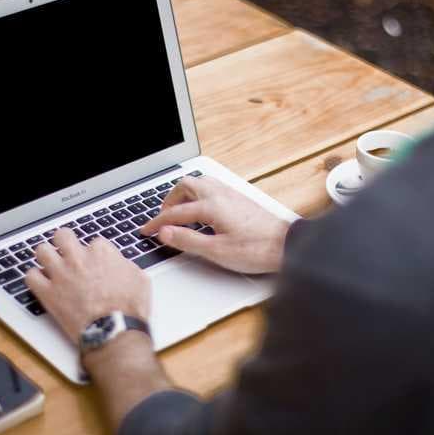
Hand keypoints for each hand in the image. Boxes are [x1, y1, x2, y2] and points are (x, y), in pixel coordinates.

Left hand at [24, 232, 149, 343]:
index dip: (93, 253)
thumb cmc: (128, 309)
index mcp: (102, 253)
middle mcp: (79, 259)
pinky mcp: (48, 293)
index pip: (93, 242)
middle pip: (63, 236)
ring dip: (46, 256)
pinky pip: (30, 276)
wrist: (114, 331)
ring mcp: (61, 274)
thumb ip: (126, 266)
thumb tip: (121, 265)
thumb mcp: (140, 280)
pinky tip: (41, 282)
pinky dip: (34, 278)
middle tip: (66, 250)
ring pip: (42, 251)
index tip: (94, 261)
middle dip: (64, 241)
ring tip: (50, 263)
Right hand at [140, 176, 290, 273]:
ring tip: (179, 211)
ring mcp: (231, 194)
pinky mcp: (240, 198)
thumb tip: (166, 233)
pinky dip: (199, 194)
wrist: (287, 245)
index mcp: (211, 206)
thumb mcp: (216, 251)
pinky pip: (212, 187)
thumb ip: (188, 241)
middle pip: (185, 186)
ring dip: (184, 194)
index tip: (147, 230)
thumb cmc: (256, 249)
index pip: (175, 213)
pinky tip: (201, 209)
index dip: (157, 223)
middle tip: (162, 218)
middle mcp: (220, 194)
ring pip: (200, 183)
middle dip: (169, 200)